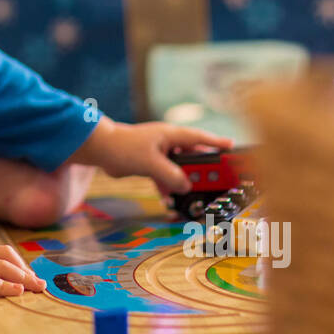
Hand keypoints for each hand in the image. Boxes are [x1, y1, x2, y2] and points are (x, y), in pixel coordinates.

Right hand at [0, 244, 46, 320]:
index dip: (18, 263)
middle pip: (5, 255)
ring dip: (22, 277)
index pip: (0, 252)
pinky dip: (4, 285)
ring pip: (1, 265)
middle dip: (25, 270)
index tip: (29, 278)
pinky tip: (15, 292)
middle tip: (38, 285)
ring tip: (34, 289)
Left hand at [68, 117, 232, 194]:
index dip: (218, 143)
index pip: (200, 138)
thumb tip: (187, 186)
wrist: (99, 149)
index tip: (234, 148)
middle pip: (193, 157)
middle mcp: (168, 142)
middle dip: (205, 170)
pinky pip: (166, 176)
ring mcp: (159, 153)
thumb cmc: (124, 147)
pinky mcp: (150, 164)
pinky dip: (169, 186)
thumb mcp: (150, 163)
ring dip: (185, 181)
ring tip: (194, 194)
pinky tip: (169, 199)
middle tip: (218, 182)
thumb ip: (170, 175)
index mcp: (171, 135)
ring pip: (180, 168)